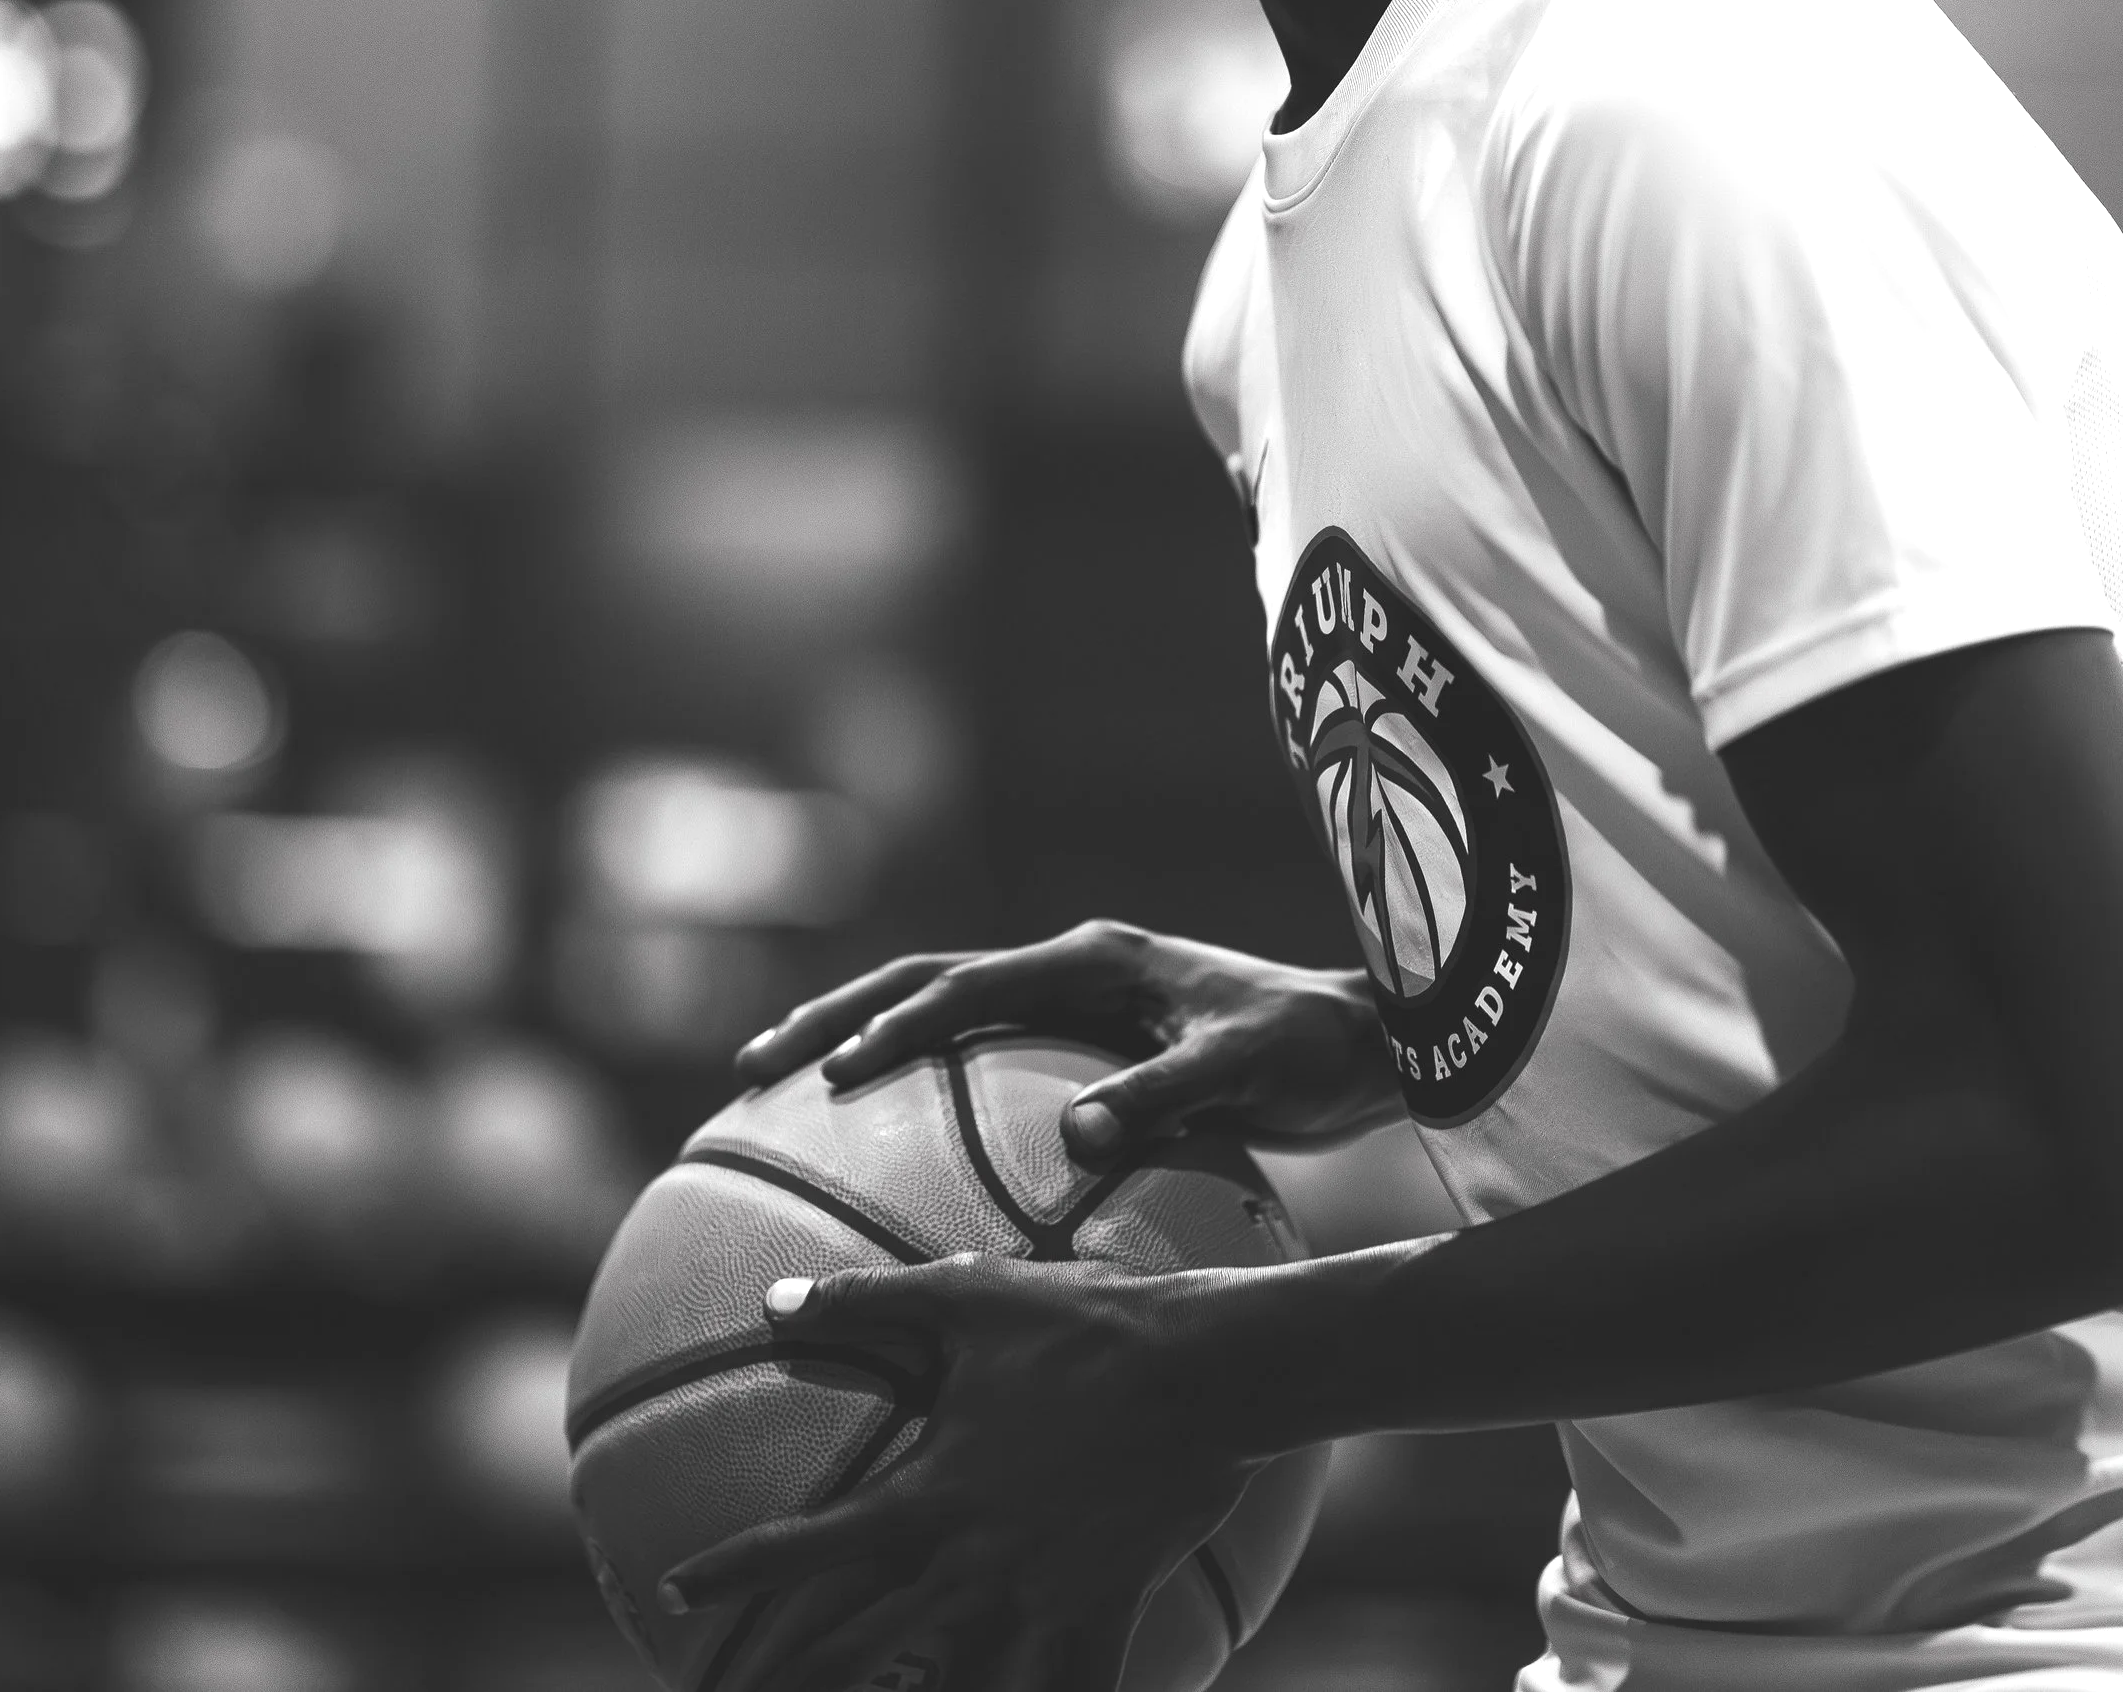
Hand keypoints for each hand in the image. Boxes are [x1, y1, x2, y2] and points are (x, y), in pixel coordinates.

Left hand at [668, 1249, 1255, 1691]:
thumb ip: (865, 1303)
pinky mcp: (1100, 1618)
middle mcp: (970, 1567)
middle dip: (790, 1678)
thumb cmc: (1083, 1324)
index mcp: (930, 1497)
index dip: (736, 1571)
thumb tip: (770, 1301)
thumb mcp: (967, 1297)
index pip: (807, 1547)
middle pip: (860, 1648)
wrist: (1203, 1372)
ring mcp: (1035, 1604)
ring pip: (954, 1691)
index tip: (676, 1590)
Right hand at [734, 919, 1401, 1161]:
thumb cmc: (1313, 1052)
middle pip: (924, 982)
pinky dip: (924, 1095)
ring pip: (941, 1015)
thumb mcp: (1242, 1069)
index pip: (968, 985)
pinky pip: (982, 1066)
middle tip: (753, 1068)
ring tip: (782, 1099)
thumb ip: (1161, 1098)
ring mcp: (1072, 1004)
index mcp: (1094, 958)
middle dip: (836, 1018)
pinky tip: (887, 1164)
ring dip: (863, 1044)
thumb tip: (1075, 1143)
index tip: (836, 1074)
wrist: (1369, 1045)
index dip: (898, 1026)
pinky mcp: (1084, 1047)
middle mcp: (1071, 968)